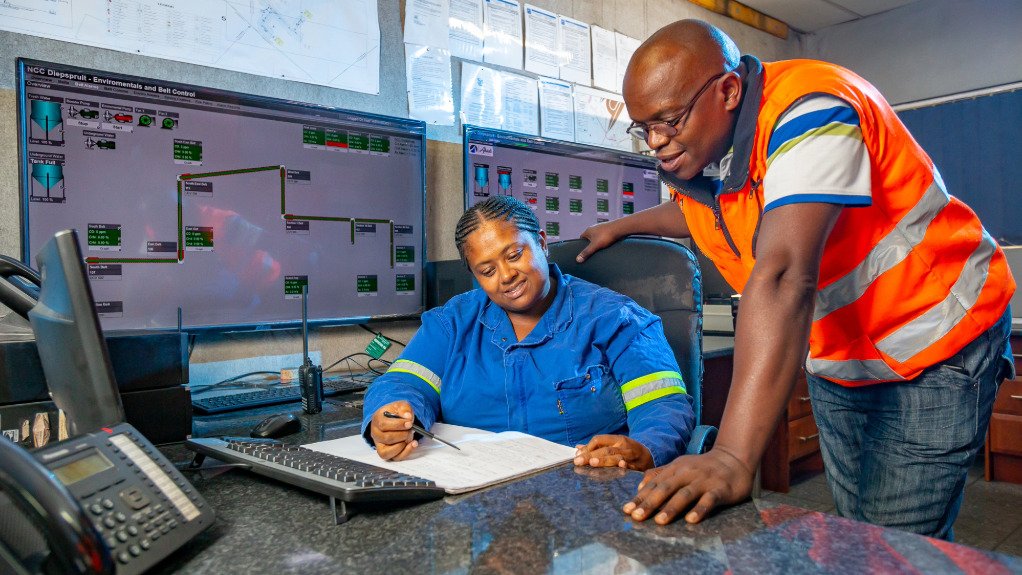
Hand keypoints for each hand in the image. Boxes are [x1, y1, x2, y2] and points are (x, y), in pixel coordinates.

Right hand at [369, 401, 417, 460]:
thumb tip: (407, 417)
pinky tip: (413, 444)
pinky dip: (405, 452)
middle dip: (402, 434)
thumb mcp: (400, 405)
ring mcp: (380, 444)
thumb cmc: (395, 413)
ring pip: (387, 451)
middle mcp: (376, 433)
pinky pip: (394, 457)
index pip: (384, 425)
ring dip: (402, 445)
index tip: (409, 423)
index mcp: (377, 419)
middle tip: (411, 430)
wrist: (393, 418)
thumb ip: (405, 409)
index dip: (398, 425)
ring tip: (409, 437)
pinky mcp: (387, 453)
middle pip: (386, 438)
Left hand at [574, 434, 653, 470]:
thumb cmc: (627, 450)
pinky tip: (620, 467)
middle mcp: (623, 446)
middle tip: (578, 461)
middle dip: (591, 455)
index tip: (577, 456)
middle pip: (605, 450)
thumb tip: (578, 448)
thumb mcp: (614, 444)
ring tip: (592, 463)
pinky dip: (625, 467)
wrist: (650, 455)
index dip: (587, 448)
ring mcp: (631, 456)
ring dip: (604, 460)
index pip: (599, 440)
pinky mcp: (638, 466)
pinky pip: (630, 467)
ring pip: (616, 457)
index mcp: (616, 439)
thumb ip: (597, 446)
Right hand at [576, 221, 620, 262]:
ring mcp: (601, 228)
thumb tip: (578, 260)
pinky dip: (604, 240)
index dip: (581, 244)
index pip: (581, 237)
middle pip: (589, 237)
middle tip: (592, 251)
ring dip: (598, 241)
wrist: (619, 228)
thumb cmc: (606, 235)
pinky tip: (607, 244)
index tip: (583, 250)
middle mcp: (594, 228)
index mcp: (588, 230)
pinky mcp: (608, 229)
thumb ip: (586, 252)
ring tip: (600, 248)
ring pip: (597, 236)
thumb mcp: (595, 246)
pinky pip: (604, 236)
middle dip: (590, 244)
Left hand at [622, 448, 754, 524]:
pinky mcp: (720, 489)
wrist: (734, 459)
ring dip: (672, 508)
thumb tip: (640, 485)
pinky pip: (709, 500)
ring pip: (685, 494)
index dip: (640, 497)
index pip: (655, 484)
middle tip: (637, 517)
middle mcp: (688, 473)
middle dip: (650, 503)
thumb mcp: (680, 466)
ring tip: (659, 521)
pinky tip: (690, 520)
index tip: (627, 510)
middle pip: (666, 488)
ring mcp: (704, 481)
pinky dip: (700, 510)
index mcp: (676, 468)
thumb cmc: (703, 467)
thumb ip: (661, 474)